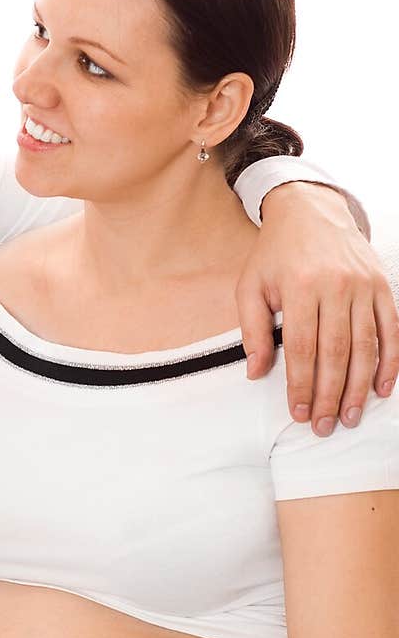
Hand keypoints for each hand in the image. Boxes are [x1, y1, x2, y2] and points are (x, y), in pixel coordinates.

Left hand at [238, 182, 398, 432]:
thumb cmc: (275, 254)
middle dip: (330, 394)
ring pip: (366, 346)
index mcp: (300, 286)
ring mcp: (363, 286)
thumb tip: (256, 373)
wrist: (311, 211)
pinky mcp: (382, 286)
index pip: (301, 347)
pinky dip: (389, 361)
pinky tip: (381, 388)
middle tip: (325, 426)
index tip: (299, 412)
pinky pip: (391, 329)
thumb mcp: (251, 284)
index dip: (301, 384)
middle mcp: (336, 286)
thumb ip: (251, 329)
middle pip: (336, 352)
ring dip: (359, 386)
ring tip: (350, 416)